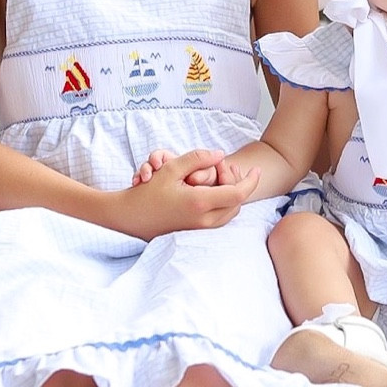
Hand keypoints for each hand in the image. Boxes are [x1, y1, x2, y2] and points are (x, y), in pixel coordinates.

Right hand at [112, 149, 256, 234]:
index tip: (257, 169)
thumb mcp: (170, 169)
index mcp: (200, 203)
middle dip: (240, 186)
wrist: (130, 219)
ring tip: (224, 178)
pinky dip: (223, 205)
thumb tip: (220, 154)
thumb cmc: (147, 193)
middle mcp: (204, 220)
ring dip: (233, 196)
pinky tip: (215, 192)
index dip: (251, 181)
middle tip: (229, 169)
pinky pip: (220, 219)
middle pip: (237, 204)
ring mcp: (200, 229)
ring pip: (230, 214)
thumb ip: (197, 158)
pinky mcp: (196, 233)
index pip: (238, 194)